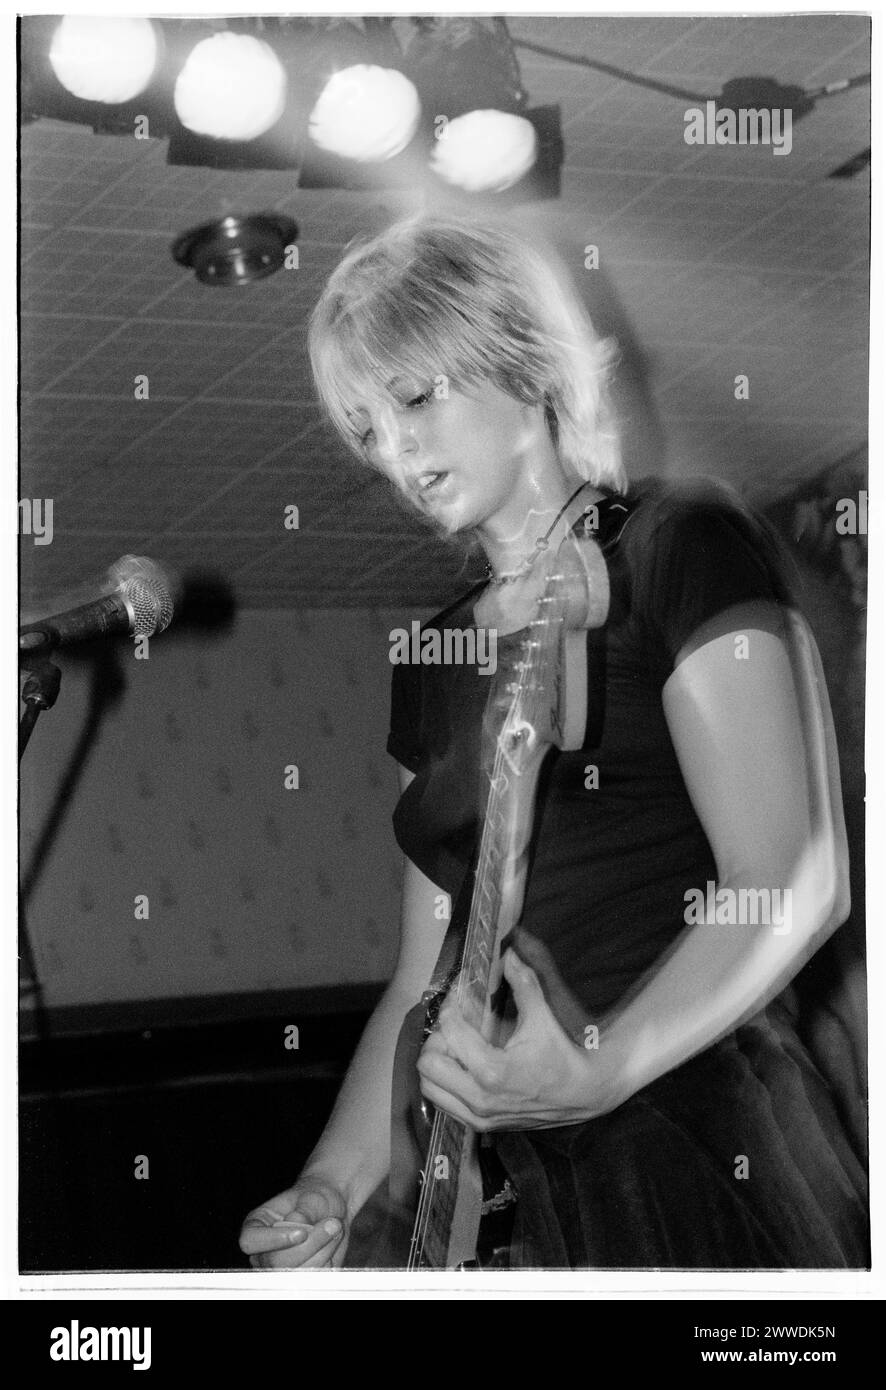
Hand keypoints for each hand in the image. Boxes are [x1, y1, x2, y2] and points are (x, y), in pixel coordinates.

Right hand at [239, 1175, 349, 1268]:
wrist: (332, 1210)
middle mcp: (263, 1252)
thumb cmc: (316, 1199)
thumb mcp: (311, 1198)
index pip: (250, 1241)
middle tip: (332, 1224)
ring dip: (323, 1252)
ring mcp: (280, 1269)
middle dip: (310, 1245)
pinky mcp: (299, 1278)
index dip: (274, 1240)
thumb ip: (304, 1210)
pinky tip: (330, 1245)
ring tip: (334, 1229)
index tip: (302, 1232)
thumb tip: (297, 1222)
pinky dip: (328, 1262)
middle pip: (276, 1263)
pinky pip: (313, 1278)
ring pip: (297, 1273)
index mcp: (256, 1226)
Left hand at [416, 948, 623, 1130]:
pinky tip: (462, 1066)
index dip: (450, 1006)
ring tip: (456, 1046)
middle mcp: (479, 1097)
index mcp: (492, 1071)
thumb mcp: (543, 1017)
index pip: (449, 1031)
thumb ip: (523, 982)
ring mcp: (478, 1116)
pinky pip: (444, 1104)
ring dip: (437, 1063)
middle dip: (437, 1039)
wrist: (584, 1094)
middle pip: (428, 1064)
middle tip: (455, 1024)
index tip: (460, 994)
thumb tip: (507, 953)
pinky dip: (444, 1084)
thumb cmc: (563, 1055)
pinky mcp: (481, 1125)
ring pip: (430, 1087)